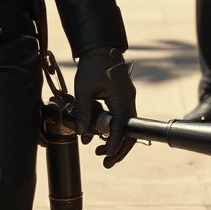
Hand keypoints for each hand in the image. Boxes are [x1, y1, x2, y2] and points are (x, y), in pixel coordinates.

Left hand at [74, 47, 136, 168]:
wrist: (100, 47)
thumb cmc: (93, 65)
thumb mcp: (83, 89)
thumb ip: (83, 111)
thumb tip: (81, 132)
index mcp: (121, 99)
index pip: (120, 128)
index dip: (113, 144)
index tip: (106, 156)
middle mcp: (128, 101)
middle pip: (129, 132)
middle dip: (118, 149)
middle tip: (106, 162)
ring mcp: (127, 99)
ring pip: (125, 126)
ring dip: (115, 140)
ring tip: (99, 151)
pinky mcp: (122, 97)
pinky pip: (121, 117)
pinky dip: (112, 129)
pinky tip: (98, 134)